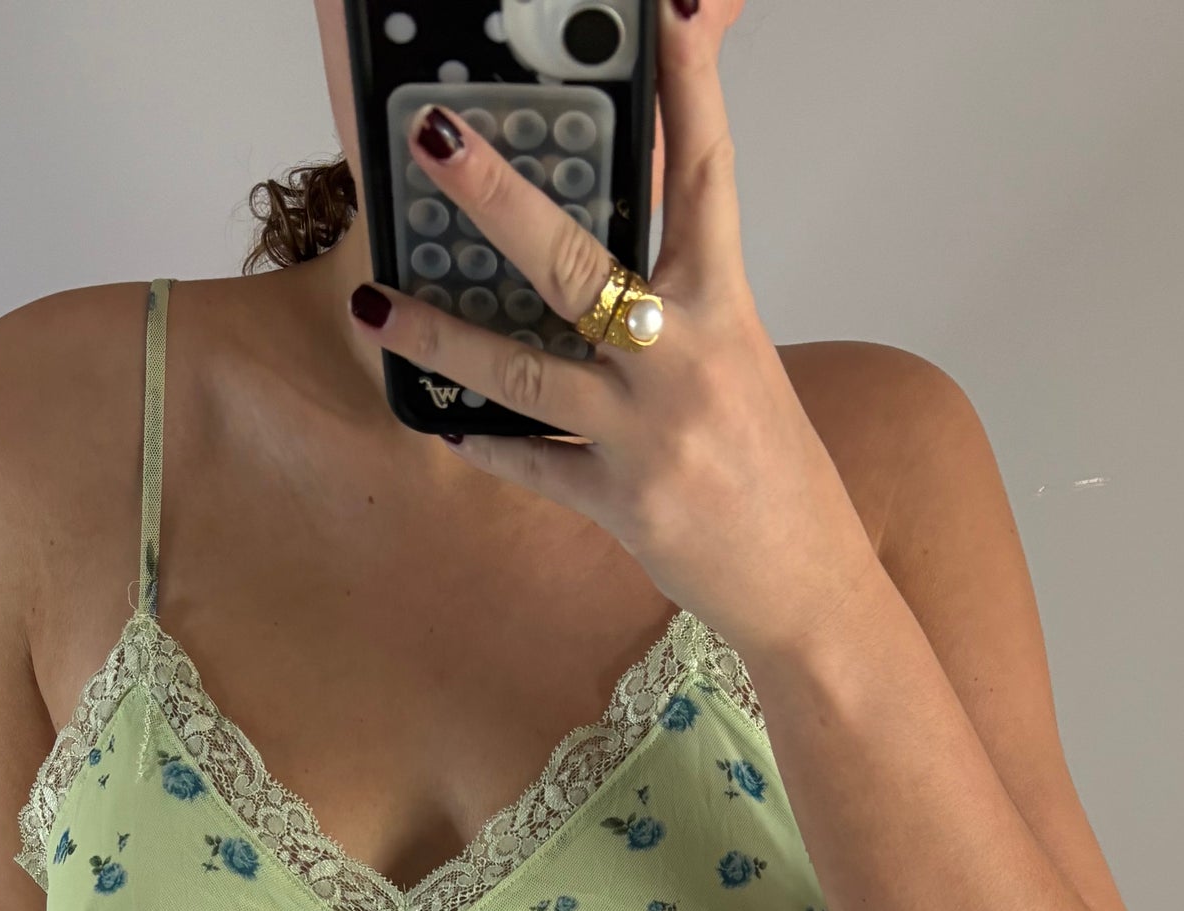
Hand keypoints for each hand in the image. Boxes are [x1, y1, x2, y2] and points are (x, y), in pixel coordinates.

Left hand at [347, 0, 871, 658]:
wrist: (807, 581)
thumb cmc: (770, 465)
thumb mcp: (737, 359)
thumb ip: (674, 299)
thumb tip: (604, 250)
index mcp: (725, 308)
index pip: (704, 175)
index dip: (686, 87)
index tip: (664, 13)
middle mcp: (686, 359)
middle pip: (576, 262)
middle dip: (496, 198)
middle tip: (434, 142)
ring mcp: (649, 435)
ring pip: (525, 372)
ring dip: (441, 336)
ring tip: (375, 307)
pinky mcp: (621, 504)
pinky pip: (534, 463)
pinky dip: (485, 443)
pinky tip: (441, 419)